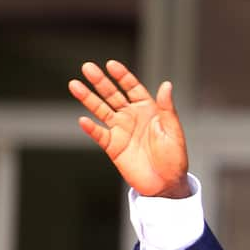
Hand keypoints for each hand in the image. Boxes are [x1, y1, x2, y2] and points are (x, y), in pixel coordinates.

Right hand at [69, 60, 190, 197]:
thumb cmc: (174, 158)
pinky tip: (83, 120)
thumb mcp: (173, 131)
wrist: (166, 184)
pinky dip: (91, 128)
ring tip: (74, 85)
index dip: (122, 76)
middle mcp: (132, 117)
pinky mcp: (113, 147)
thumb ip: (167, 108)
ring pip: (101, 110)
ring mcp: (121, 131)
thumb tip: (166, 85)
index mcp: (148, 110)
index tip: (111, 65)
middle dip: (100, 81)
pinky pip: (99, 135)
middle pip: (113, 95)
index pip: (132, 88)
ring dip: (88, 98)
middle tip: (87, 67)